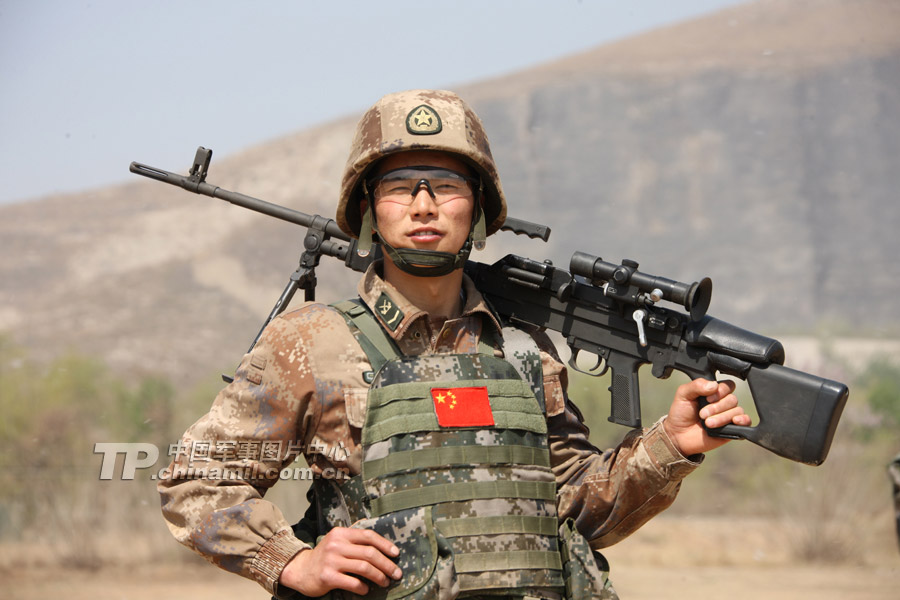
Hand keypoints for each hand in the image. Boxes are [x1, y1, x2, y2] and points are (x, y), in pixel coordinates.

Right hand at [279, 527, 401, 595]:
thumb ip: (354, 541)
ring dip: (379, 576)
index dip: (385, 545)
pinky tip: (366, 590)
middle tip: (396, 573)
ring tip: (385, 581)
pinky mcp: (327, 577)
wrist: (300, 570)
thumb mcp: (337, 542)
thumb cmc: (325, 557)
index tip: (396, 554)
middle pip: (369, 553)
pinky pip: (353, 582)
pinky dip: (363, 587)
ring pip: (364, 567)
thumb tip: (381, 544)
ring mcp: (331, 561)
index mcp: (341, 534)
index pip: (368, 536)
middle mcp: (336, 545)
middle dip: (387, 564)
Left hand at [663, 378, 750, 456]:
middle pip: (732, 399)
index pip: (728, 385)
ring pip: (737, 411)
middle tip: (702, 414)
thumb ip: (696, 385)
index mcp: (714, 392)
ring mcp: (728, 416)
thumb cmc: (681, 413)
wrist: (678, 435)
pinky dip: (743, 420)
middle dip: (717, 407)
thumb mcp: (683, 394)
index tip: (707, 398)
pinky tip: (734, 421)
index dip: (720, 391)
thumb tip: (714, 385)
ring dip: (722, 417)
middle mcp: (723, 403)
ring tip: (708, 423)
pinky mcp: (732, 429)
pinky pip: (746, 422)